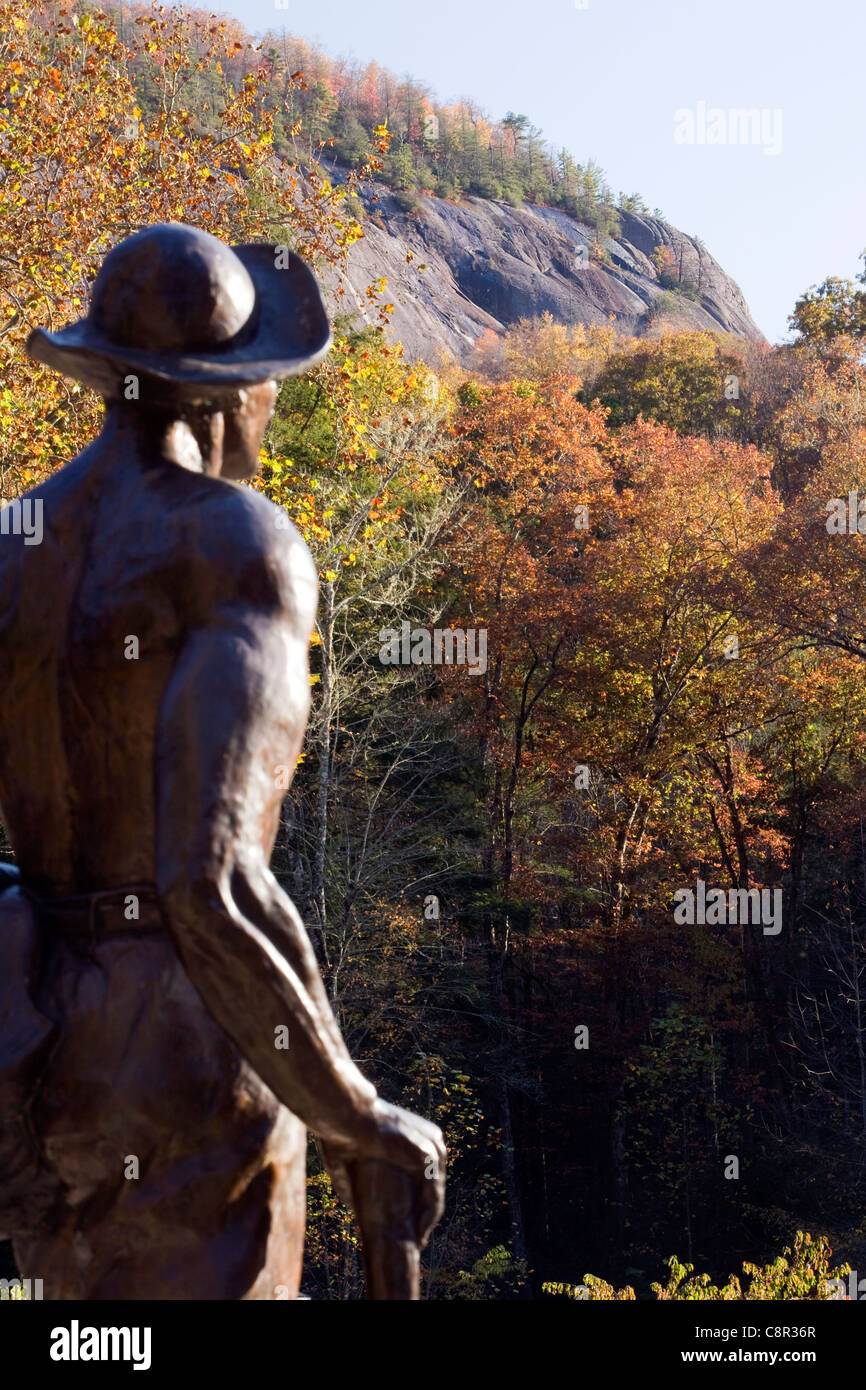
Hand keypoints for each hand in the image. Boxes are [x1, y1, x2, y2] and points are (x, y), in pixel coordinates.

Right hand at [319, 1098, 444, 1250]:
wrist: (346, 1118)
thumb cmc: (343, 1136)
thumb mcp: (353, 1163)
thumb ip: (359, 1182)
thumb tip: (356, 1207)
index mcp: (415, 1136)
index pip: (424, 1175)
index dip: (418, 1201)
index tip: (410, 1224)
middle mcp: (429, 1138)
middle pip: (433, 1185)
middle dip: (426, 1214)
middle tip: (417, 1239)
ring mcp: (431, 1145)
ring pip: (435, 1192)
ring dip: (428, 1219)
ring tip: (418, 1241)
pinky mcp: (428, 1154)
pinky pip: (434, 1193)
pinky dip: (428, 1215)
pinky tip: (420, 1233)